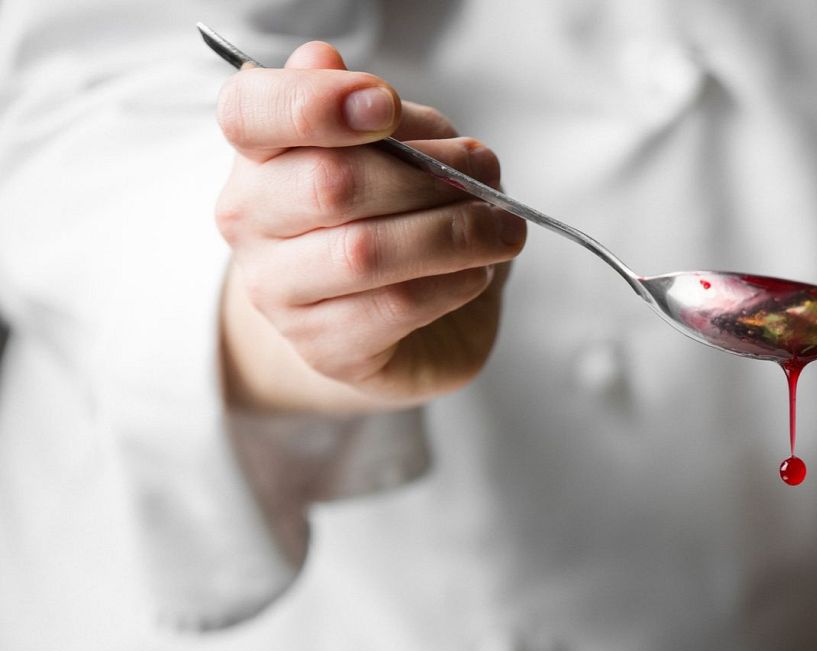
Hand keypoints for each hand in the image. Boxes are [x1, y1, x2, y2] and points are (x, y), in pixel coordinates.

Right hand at [214, 41, 526, 413]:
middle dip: (428, 174)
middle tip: (488, 173)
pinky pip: (394, 308)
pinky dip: (451, 284)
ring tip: (504, 229)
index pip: (249, 112)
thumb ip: (376, 115)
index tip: (385, 107)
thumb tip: (339, 72)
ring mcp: (278, 291)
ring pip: (365, 253)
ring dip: (454, 233)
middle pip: (330, 183)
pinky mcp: (323, 349)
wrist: (395, 322)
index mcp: (256, 152)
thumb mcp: (395, 150)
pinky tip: (478, 272)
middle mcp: (249, 219)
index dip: (315, 103)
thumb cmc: (394, 216)